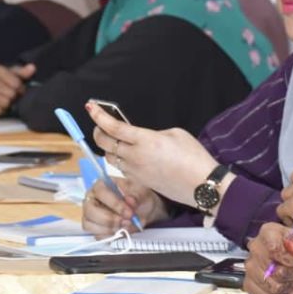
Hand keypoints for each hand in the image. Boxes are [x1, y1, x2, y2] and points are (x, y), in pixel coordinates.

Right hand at [0, 63, 34, 115]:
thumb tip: (32, 68)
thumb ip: (24, 72)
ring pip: (4, 103)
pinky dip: (2, 110)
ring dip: (9, 103)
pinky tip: (1, 105)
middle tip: (14, 95)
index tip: (19, 88)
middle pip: (10, 94)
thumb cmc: (6, 79)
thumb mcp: (15, 73)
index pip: (16, 84)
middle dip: (15, 96)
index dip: (21, 88)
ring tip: (8, 99)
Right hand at [81, 177, 167, 237]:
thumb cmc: (139, 197)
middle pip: (89, 210)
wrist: (144, 210)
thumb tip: (130, 200)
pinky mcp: (95, 228)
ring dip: (109, 228)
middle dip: (109, 219)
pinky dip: (110, 236)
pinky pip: (96, 235)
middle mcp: (92, 199)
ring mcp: (91, 215)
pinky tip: (121, 231)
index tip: (129, 211)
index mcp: (101, 185)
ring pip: (89, 224)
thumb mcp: (142, 193)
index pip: (100, 192)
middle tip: (126, 221)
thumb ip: (137, 196)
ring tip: (125, 226)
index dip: (114, 203)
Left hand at [86, 102, 221, 207]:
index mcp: (145, 140)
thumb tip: (145, 137)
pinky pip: (121, 168)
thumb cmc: (194, 159)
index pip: (113, 127)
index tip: (91, 107)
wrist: (202, 186)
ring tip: (114, 139)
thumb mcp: (176, 134)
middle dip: (98, 131)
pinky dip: (120, 159)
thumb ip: (155, 133)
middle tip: (100, 123)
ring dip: (108, 147)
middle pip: (104, 143)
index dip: (99, 116)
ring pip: (110, 157)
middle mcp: (135, 156)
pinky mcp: (140, 181)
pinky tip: (129, 154)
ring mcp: (136, 171)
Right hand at [243, 222, 292, 293]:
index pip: (273, 248)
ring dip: (285, 286)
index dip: (290, 258)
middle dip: (290, 273)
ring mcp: (251, 267)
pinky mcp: (250, 285)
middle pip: (272, 270)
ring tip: (288, 278)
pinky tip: (281, 289)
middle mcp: (256, 247)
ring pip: (269, 286)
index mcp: (269, 232)